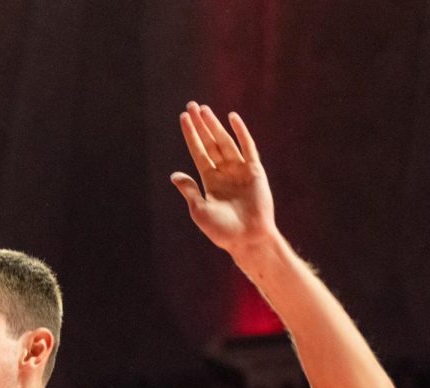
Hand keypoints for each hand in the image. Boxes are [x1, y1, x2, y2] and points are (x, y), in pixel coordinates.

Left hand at [171, 102, 276, 253]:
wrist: (246, 239)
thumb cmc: (221, 230)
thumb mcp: (199, 209)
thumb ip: (189, 190)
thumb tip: (174, 174)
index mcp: (209, 181)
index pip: (198, 152)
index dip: (191, 135)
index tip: (183, 118)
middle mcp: (224, 172)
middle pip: (210, 143)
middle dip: (201, 124)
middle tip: (191, 105)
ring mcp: (239, 170)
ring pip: (225, 142)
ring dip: (214, 125)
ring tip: (203, 109)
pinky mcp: (254, 171)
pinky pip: (247, 148)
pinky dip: (240, 133)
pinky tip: (232, 118)